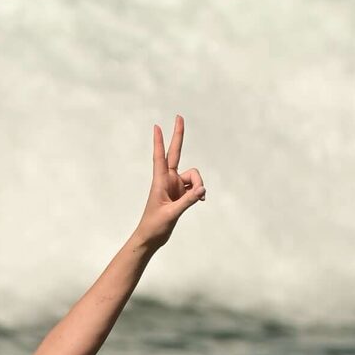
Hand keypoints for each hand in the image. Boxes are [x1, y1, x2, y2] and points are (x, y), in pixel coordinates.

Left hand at [134, 118, 204, 249]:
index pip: (160, 157)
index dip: (159, 142)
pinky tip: (200, 200)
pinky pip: (196, 187)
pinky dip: (199, 192)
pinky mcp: (181, 194)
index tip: (157, 126)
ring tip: (199, 198)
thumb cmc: (155, 226)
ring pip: (194, 176)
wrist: (151, 238)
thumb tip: (203, 190)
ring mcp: (175, 186)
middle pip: (176, 153)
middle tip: (179, 116)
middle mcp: (168, 180)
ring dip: (199, 184)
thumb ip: (188, 201)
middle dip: (178, 136)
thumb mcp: (172, 214)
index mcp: (160, 181)